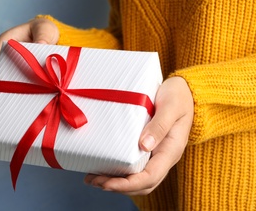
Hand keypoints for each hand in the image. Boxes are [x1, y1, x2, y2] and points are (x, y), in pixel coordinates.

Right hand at [0, 18, 59, 112]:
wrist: (50, 35)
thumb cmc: (45, 30)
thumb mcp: (46, 29)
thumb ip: (43, 35)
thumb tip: (42, 45)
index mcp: (8, 41)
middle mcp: (5, 56)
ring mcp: (11, 66)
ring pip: (0, 82)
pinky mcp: (19, 75)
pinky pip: (12, 86)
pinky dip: (9, 97)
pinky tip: (7, 111)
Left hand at [84, 76, 193, 194]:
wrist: (185, 92)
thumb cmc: (178, 97)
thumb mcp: (171, 107)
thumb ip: (160, 125)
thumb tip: (144, 145)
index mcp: (171, 150)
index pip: (149, 177)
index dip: (128, 184)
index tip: (107, 184)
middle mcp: (163, 157)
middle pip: (142, 184)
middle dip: (118, 187)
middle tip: (94, 181)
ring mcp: (156, 155)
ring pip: (138, 179)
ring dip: (117, 183)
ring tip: (94, 179)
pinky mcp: (149, 149)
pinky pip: (135, 167)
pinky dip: (119, 172)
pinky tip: (103, 167)